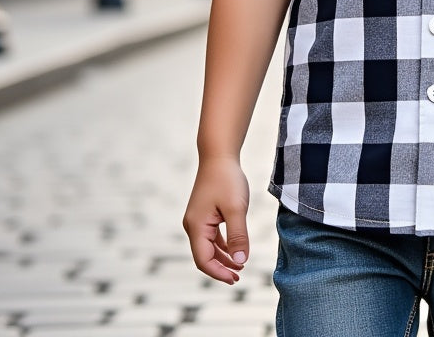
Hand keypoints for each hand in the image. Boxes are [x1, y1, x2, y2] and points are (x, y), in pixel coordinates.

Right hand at [183, 155, 250, 283]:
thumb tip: (240, 261)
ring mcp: (197, 220)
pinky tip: (235, 250)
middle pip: (204, 256)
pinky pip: (211, 237)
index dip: (218, 273)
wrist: (219, 155)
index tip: (236, 278)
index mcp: (196, 226)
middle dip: (221, 268)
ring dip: (223, 258)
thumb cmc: (227, 179)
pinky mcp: (204, 214)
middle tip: (239, 277)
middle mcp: (193, 226)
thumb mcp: (236, 208)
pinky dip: (222, 246)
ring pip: (208, 247)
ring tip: (240, 266)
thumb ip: (238, 235)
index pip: (203, 260)